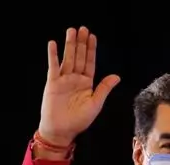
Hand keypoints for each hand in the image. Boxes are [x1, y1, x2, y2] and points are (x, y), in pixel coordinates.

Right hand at [38, 27, 119, 145]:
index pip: (90, 63)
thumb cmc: (79, 120)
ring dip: (69, 45)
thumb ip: (104, 88)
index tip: (92, 37)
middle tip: (83, 28)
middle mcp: (75, 79)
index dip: (91, 50)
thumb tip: (117, 76)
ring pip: (68, 59)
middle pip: (79, 57)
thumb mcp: (95, 104)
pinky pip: (53, 67)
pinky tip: (53, 44)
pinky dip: (53, 56)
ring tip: (71, 31)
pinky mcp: (52, 83)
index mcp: (87, 83)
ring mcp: (63, 80)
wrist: (62, 130)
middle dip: (81, 43)